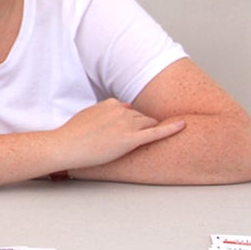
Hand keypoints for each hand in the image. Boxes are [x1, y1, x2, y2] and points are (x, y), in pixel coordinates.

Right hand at [54, 99, 184, 171]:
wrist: (66, 146)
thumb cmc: (73, 134)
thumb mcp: (89, 115)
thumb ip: (106, 111)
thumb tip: (124, 109)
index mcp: (110, 103)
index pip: (130, 110)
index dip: (130, 122)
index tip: (129, 129)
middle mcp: (121, 110)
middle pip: (142, 117)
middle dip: (141, 127)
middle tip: (135, 140)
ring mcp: (127, 124)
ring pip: (148, 124)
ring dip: (148, 131)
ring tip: (145, 141)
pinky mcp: (131, 139)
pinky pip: (156, 132)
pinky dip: (171, 129)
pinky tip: (183, 126)